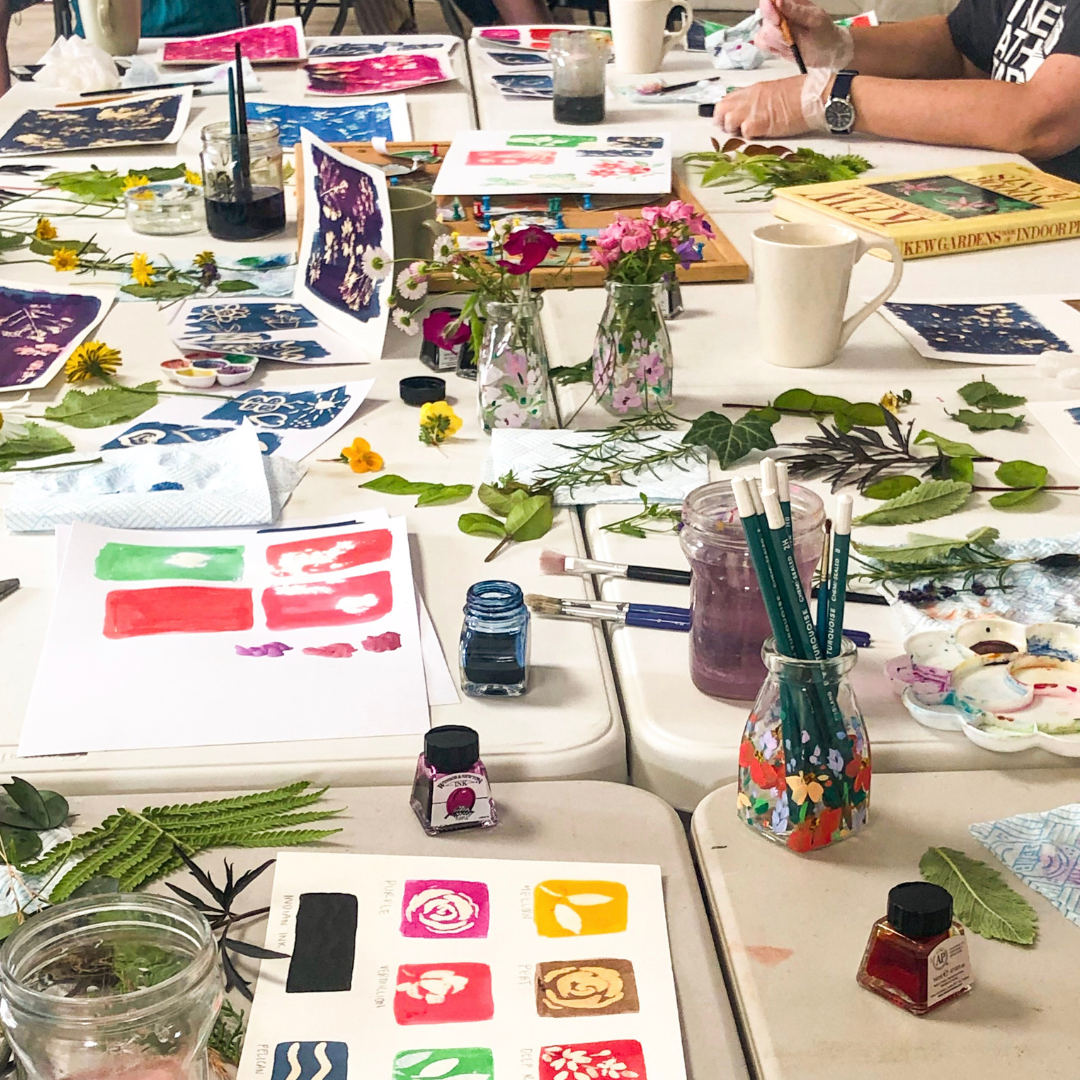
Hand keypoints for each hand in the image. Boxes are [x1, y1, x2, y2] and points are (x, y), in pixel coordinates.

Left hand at [713, 70, 830, 137]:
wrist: (812, 96)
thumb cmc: (800, 93)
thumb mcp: (774, 91)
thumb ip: (758, 99)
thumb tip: (750, 109)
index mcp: (753, 89)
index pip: (727, 99)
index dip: (725, 112)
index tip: (728, 119)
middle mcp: (748, 99)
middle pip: (720, 110)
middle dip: (722, 122)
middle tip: (733, 129)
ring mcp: (752, 111)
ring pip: (728, 123)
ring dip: (735, 131)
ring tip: (749, 132)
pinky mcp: (758, 124)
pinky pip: (744, 133)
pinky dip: (749, 137)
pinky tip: (760, 135)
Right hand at [755, 0, 853, 69]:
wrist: (828, 51)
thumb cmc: (824, 30)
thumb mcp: (815, 18)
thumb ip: (796, 11)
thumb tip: (778, 1)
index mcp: (789, 2)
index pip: (769, 0)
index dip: (768, 8)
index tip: (777, 20)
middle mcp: (779, 13)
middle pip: (764, 18)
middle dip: (775, 30)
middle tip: (790, 38)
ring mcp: (775, 29)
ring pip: (764, 33)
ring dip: (777, 41)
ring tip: (792, 44)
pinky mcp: (773, 44)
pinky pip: (762, 44)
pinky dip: (770, 48)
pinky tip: (783, 49)